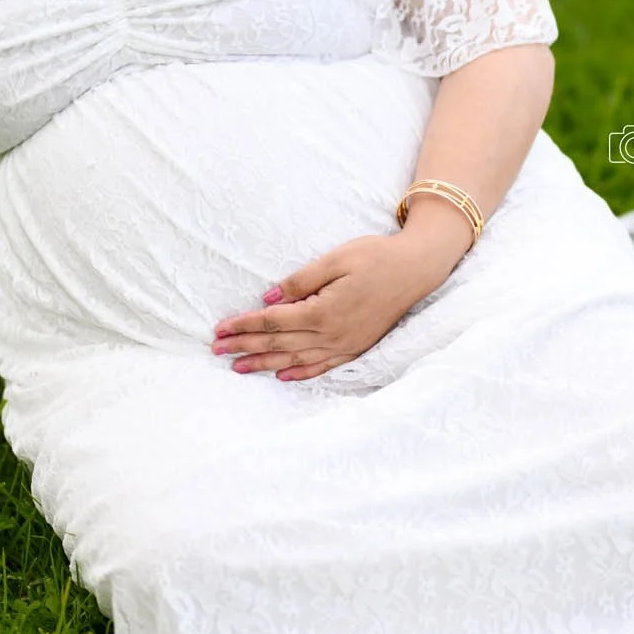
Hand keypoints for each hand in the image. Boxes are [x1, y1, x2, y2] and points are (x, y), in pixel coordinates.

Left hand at [211, 229, 463, 382]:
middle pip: (278, 344)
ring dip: (265, 364)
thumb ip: (300, 281)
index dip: (244, 325)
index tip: (220, 328)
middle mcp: (331, 334)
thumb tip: (268, 298)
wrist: (416, 269)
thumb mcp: (335, 259)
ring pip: (296, 360)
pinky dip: (300, 373)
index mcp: (323, 311)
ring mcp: (345, 344)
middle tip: (217, 350)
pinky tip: (283, 376)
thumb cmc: (375, 257)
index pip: (273, 322)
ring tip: (238, 368)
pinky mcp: (356, 347)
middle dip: (245, 347)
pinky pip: (323, 366)